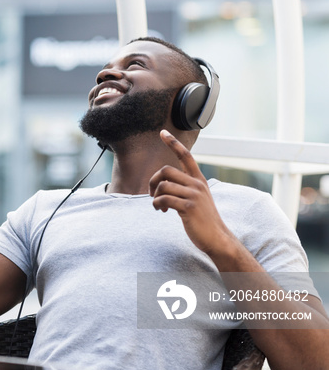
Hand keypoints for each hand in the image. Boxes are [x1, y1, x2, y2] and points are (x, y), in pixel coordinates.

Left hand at [149, 129, 235, 255]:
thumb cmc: (202, 218)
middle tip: (152, 194)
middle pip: (166, 170)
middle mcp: (197, 184)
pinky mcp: (189, 208)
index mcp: (198, 180)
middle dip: (153, 181)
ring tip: (158, 206)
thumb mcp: (197, 198)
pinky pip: (164, 199)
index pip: (186, 156)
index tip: (162, 132)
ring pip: (163, 186)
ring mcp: (194, 196)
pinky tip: (161, 210)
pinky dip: (157, 205)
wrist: (216, 237)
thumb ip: (184, 187)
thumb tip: (163, 183)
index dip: (173, 143)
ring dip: (154, 197)